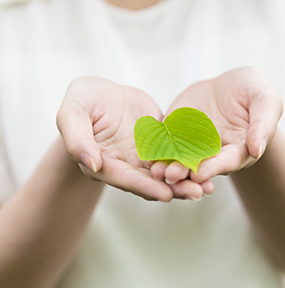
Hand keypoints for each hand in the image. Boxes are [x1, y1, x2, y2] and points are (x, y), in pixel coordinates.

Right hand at [57, 77, 212, 201]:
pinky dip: (189, 161)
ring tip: (208, 187)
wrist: (103, 92)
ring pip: (166, 172)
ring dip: (186, 181)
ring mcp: (143, 156)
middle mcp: (125, 165)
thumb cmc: (83, 100)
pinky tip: (209, 164)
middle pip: (149, 181)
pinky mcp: (158, 144)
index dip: (143, 186)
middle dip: (173, 189)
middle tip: (196, 193)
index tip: (165, 194)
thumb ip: (77, 138)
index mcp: (102, 162)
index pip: (124, 178)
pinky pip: (175, 154)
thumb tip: (92, 164)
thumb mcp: (72, 112)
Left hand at [151, 67, 282, 183]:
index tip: (201, 173)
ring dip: (168, 166)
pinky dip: (156, 148)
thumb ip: (264, 124)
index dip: (214, 167)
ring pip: (180, 158)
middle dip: (185, 172)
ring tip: (156, 170)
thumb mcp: (266, 100)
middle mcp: (214, 153)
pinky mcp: (176, 133)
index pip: (227, 161)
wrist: (229, 83)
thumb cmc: (253, 91)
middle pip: (200, 166)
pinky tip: (145, 151)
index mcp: (239, 150)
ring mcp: (193, 144)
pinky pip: (165, 141)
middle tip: (171, 176)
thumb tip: (258, 150)